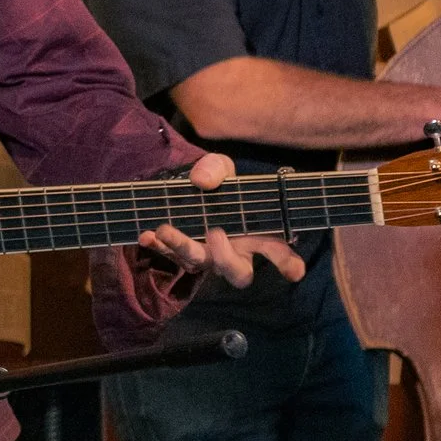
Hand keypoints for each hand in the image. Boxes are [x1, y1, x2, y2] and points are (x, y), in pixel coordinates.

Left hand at [138, 152, 305, 291]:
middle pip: (238, 273)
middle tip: (216, 232)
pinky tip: (146, 234)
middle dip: (226, 258)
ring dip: (181, 247)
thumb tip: (201, 180)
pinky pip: (169, 255)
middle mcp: (235, 252)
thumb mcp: (220, 167)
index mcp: (258, 235)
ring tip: (164, 229)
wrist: (190, 189)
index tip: (294, 271)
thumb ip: (215, 168)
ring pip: (198, 263)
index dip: (288, 264)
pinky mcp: (180, 252)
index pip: (280, 253)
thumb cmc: (220, 183)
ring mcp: (207, 255)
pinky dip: (157, 246)